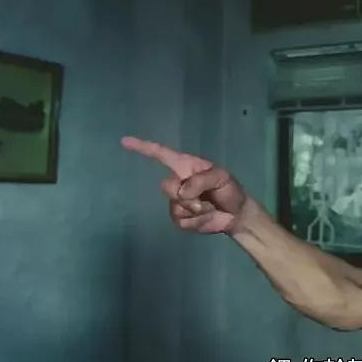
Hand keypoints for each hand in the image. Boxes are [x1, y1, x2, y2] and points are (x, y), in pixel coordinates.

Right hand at [121, 136, 254, 233]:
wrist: (237, 214)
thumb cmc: (229, 190)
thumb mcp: (221, 178)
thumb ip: (201, 180)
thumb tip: (183, 192)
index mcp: (186, 166)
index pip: (161, 154)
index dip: (142, 147)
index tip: (124, 141)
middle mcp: (178, 181)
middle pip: (167, 186)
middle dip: (187, 195)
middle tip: (205, 199)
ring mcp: (177, 200)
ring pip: (174, 205)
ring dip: (195, 209)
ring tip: (209, 207)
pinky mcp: (180, 218)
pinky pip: (180, 220)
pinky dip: (197, 220)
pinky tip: (206, 216)